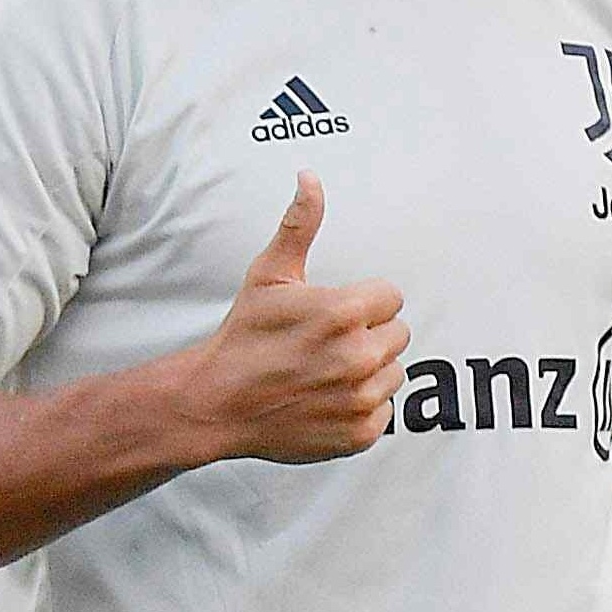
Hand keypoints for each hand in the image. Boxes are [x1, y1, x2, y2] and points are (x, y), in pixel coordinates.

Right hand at [180, 174, 407, 464]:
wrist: (214, 403)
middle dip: (367, 335)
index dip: (361, 302)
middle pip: (398, 334)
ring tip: (324, 371)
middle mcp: (358, 356)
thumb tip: (310, 178)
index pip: (391, 297)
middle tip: (324, 344)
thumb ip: (299, 225)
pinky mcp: (360, 432)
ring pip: (394, 372)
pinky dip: (360, 407)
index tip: (330, 315)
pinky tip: (325, 399)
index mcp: (343, 312)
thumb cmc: (243, 336)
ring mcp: (361, 398)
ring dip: (367, 371)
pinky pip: (384, 410)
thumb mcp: (267, 275)